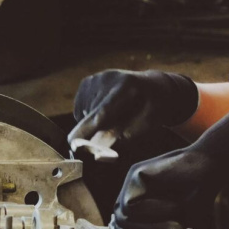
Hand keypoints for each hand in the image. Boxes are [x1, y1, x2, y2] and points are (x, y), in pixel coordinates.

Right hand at [69, 70, 198, 145]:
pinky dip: (89, 115)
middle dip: (96, 129)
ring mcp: (96, 78)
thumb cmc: (153, 109)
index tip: (74, 142)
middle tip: (117, 128)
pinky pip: (80, 108)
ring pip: (83, 113)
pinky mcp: (88, 81)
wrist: (154, 87)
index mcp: (127, 87)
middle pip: (91, 113)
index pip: (104, 111)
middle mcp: (108, 78)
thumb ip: (124, 136)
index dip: (88, 127)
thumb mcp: (147, 124)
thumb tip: (99, 150)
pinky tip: (106, 111)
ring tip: (116, 115)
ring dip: (94, 122)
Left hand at [111, 106, 228, 228]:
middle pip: (120, 227)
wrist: (210, 168)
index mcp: (139, 209)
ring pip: (124, 219)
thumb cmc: (196, 196)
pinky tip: (172, 205)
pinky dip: (152, 212)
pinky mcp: (135, 174)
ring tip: (178, 225)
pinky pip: (130, 205)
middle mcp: (131, 195)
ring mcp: (131, 184)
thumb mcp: (174, 224)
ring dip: (153, 227)